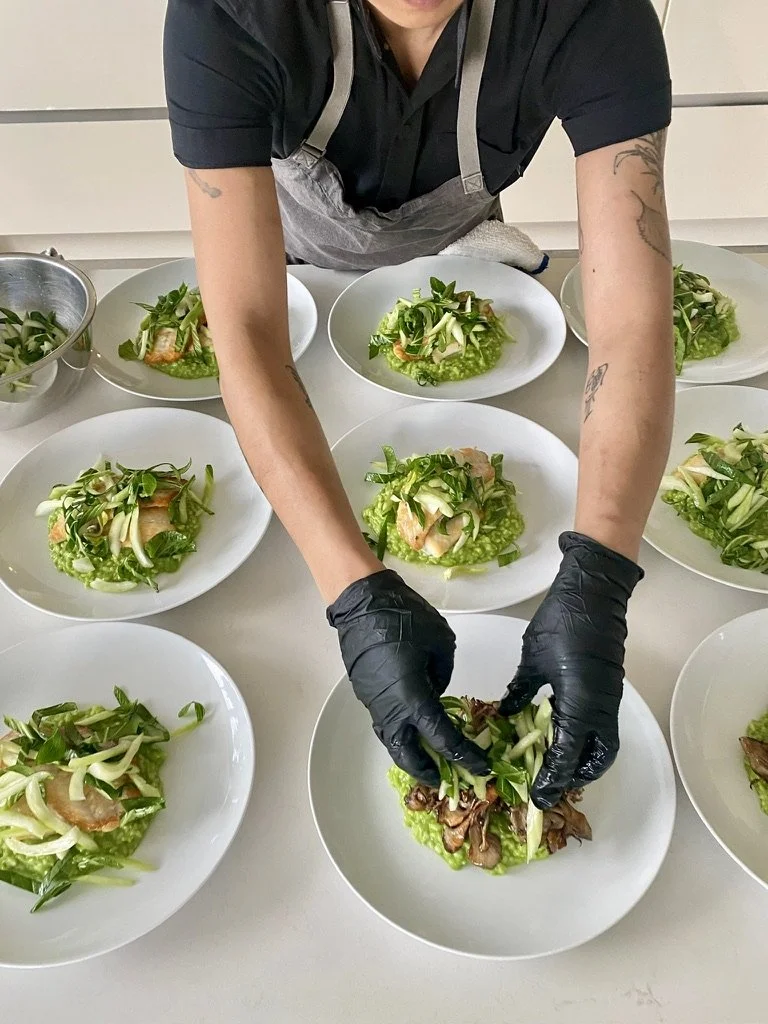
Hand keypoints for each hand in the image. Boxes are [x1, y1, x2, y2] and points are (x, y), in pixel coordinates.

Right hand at [327, 569, 488, 786]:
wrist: (363, 603)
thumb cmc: (404, 619)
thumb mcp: (441, 644)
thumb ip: (443, 674)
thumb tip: (436, 688)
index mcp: (413, 698)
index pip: (442, 739)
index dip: (465, 756)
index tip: (482, 766)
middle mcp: (390, 709)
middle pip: (407, 755)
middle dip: (427, 770)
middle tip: (446, 774)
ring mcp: (374, 702)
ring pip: (392, 740)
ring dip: (412, 752)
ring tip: (431, 754)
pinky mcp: (366, 692)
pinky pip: (386, 721)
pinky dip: (402, 731)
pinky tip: (415, 724)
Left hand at [500, 532, 642, 808]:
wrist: (595, 591)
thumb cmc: (562, 622)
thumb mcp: (533, 658)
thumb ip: (520, 689)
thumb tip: (505, 713)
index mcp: (581, 705)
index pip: (567, 756)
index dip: (551, 779)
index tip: (535, 797)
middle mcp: (601, 708)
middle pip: (596, 758)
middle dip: (575, 777)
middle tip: (549, 785)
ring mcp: (609, 698)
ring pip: (603, 744)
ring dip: (583, 759)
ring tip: (555, 765)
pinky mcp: (609, 687)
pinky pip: (602, 725)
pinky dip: (586, 738)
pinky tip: (561, 733)